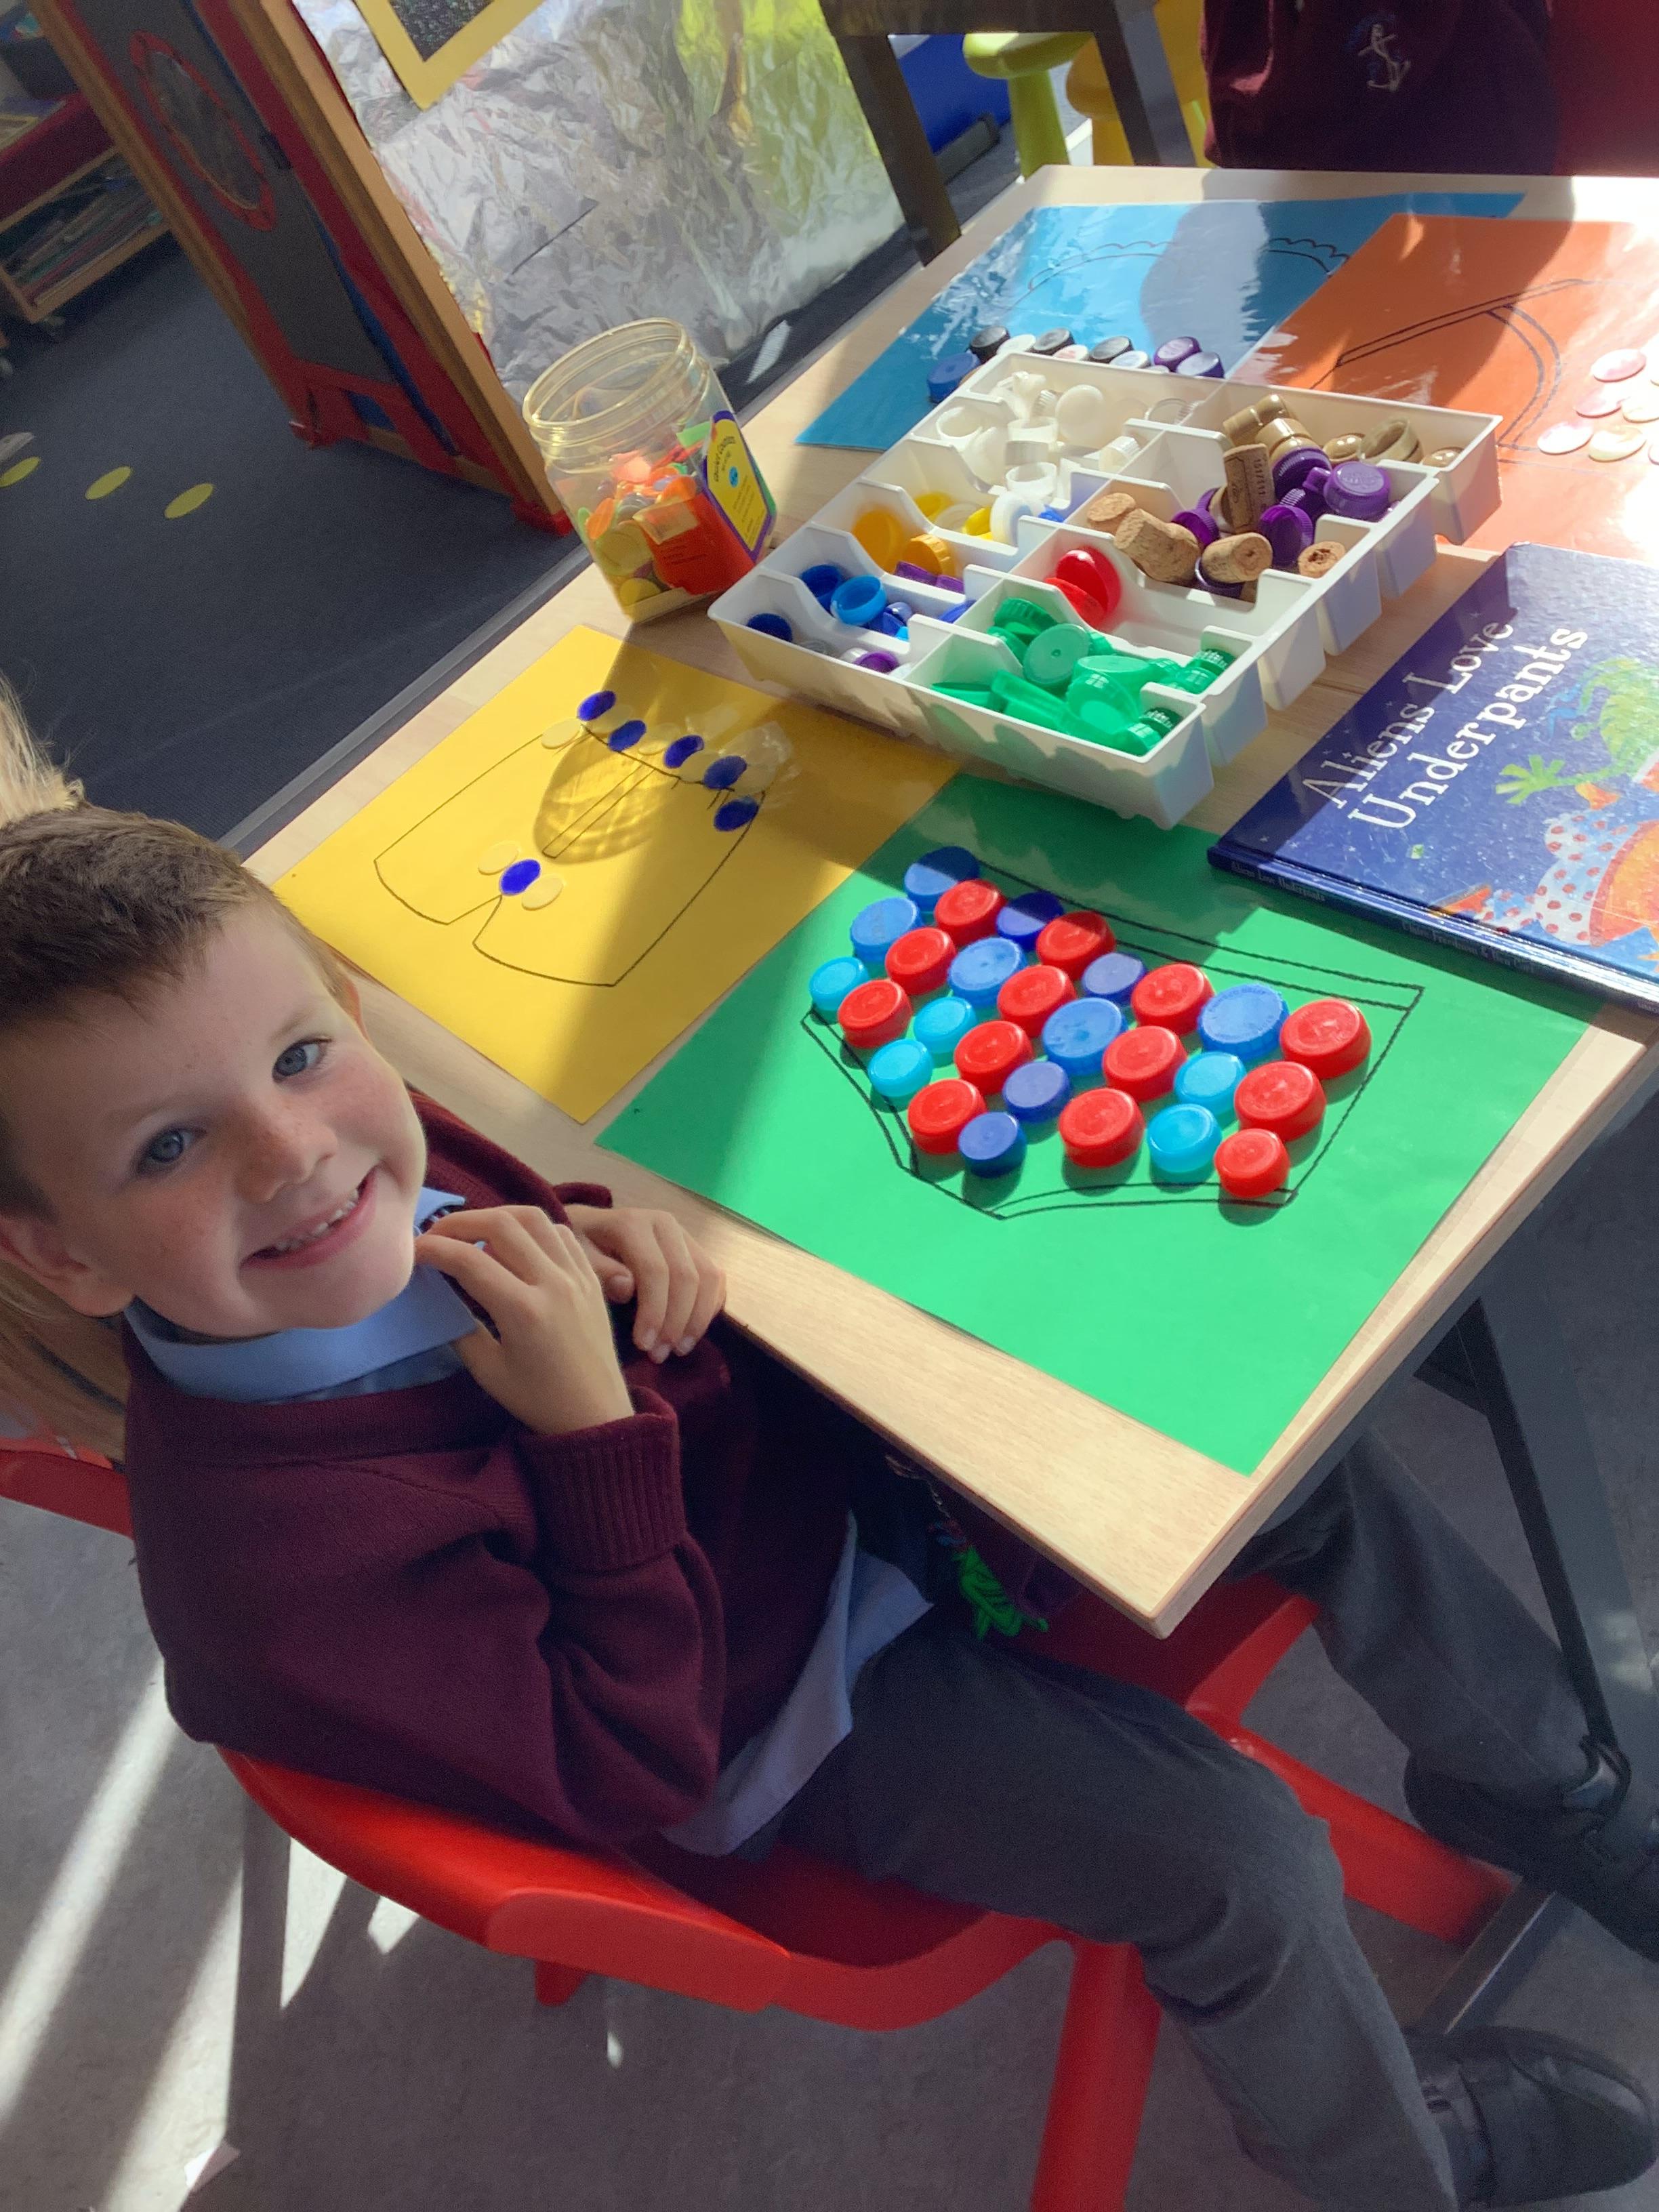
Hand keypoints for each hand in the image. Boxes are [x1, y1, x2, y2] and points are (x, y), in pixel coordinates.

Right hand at [415, 1207, 632, 1435]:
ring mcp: (578, 1275)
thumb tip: (438, 1289)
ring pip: (535, 1218)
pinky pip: (562, 1233)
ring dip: (497, 1217)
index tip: (411, 1251)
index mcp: (524, 1311)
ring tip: (473, 1234)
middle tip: (436, 1235)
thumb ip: (459, 1326)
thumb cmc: (539, 1400)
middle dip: (459, 1222)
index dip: (433, 1248)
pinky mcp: (593, 1277)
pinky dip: (533, 1229)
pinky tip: (516, 1245)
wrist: (597, 1414)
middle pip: (502, 1224)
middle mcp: (554, 1283)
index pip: (469, 1260)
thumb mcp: (488, 1370)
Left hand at [564, 1204, 724, 1363]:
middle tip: (660, 1354)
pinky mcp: (695, 1249)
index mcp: (633, 1223)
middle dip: (677, 1320)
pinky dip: (710, 1307)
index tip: (643, 1345)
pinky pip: (716, 1278)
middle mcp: (664, 1224)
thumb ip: (596, 1272)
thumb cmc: (577, 1250)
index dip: (654, 1311)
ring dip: (698, 1318)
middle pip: (687, 1276)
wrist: (587, 1230)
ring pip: (709, 1277)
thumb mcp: (574, 1260)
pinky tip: (692, 1332)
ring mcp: (683, 1235)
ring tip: (678, 1349)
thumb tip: (628, 1287)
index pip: (655, 1270)